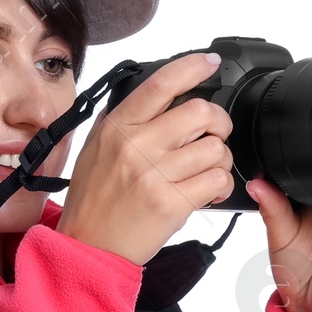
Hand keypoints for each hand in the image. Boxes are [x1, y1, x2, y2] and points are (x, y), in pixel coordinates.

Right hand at [55, 52, 233, 267]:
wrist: (88, 247)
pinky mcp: (172, 204)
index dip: (193, 67)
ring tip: (209, 169)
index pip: (162, 84)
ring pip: (215, 148)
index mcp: (119, 128)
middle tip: (215, 133)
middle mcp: (137, 147)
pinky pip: (217, 181)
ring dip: (221, 158)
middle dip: (219, 121)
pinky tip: (212, 190)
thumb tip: (146, 98)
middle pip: (201, 112)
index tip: (210, 64)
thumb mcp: (93, 150)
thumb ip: (118, 122)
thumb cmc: (92, 202)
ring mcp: (155, 176)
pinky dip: (222, 185)